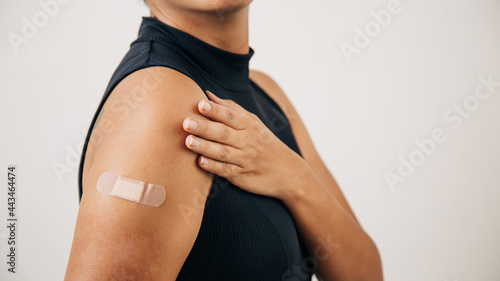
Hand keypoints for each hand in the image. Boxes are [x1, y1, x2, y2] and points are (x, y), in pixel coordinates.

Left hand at [182, 90, 306, 198]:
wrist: (288, 173)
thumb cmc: (266, 144)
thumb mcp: (254, 123)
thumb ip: (232, 109)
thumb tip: (208, 95)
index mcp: (249, 126)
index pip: (230, 116)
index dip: (215, 110)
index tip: (200, 104)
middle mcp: (247, 142)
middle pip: (223, 133)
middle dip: (205, 127)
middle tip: (186, 122)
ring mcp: (244, 160)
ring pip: (222, 152)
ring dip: (205, 147)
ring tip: (188, 141)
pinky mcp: (241, 176)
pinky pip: (226, 171)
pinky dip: (213, 167)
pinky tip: (200, 162)